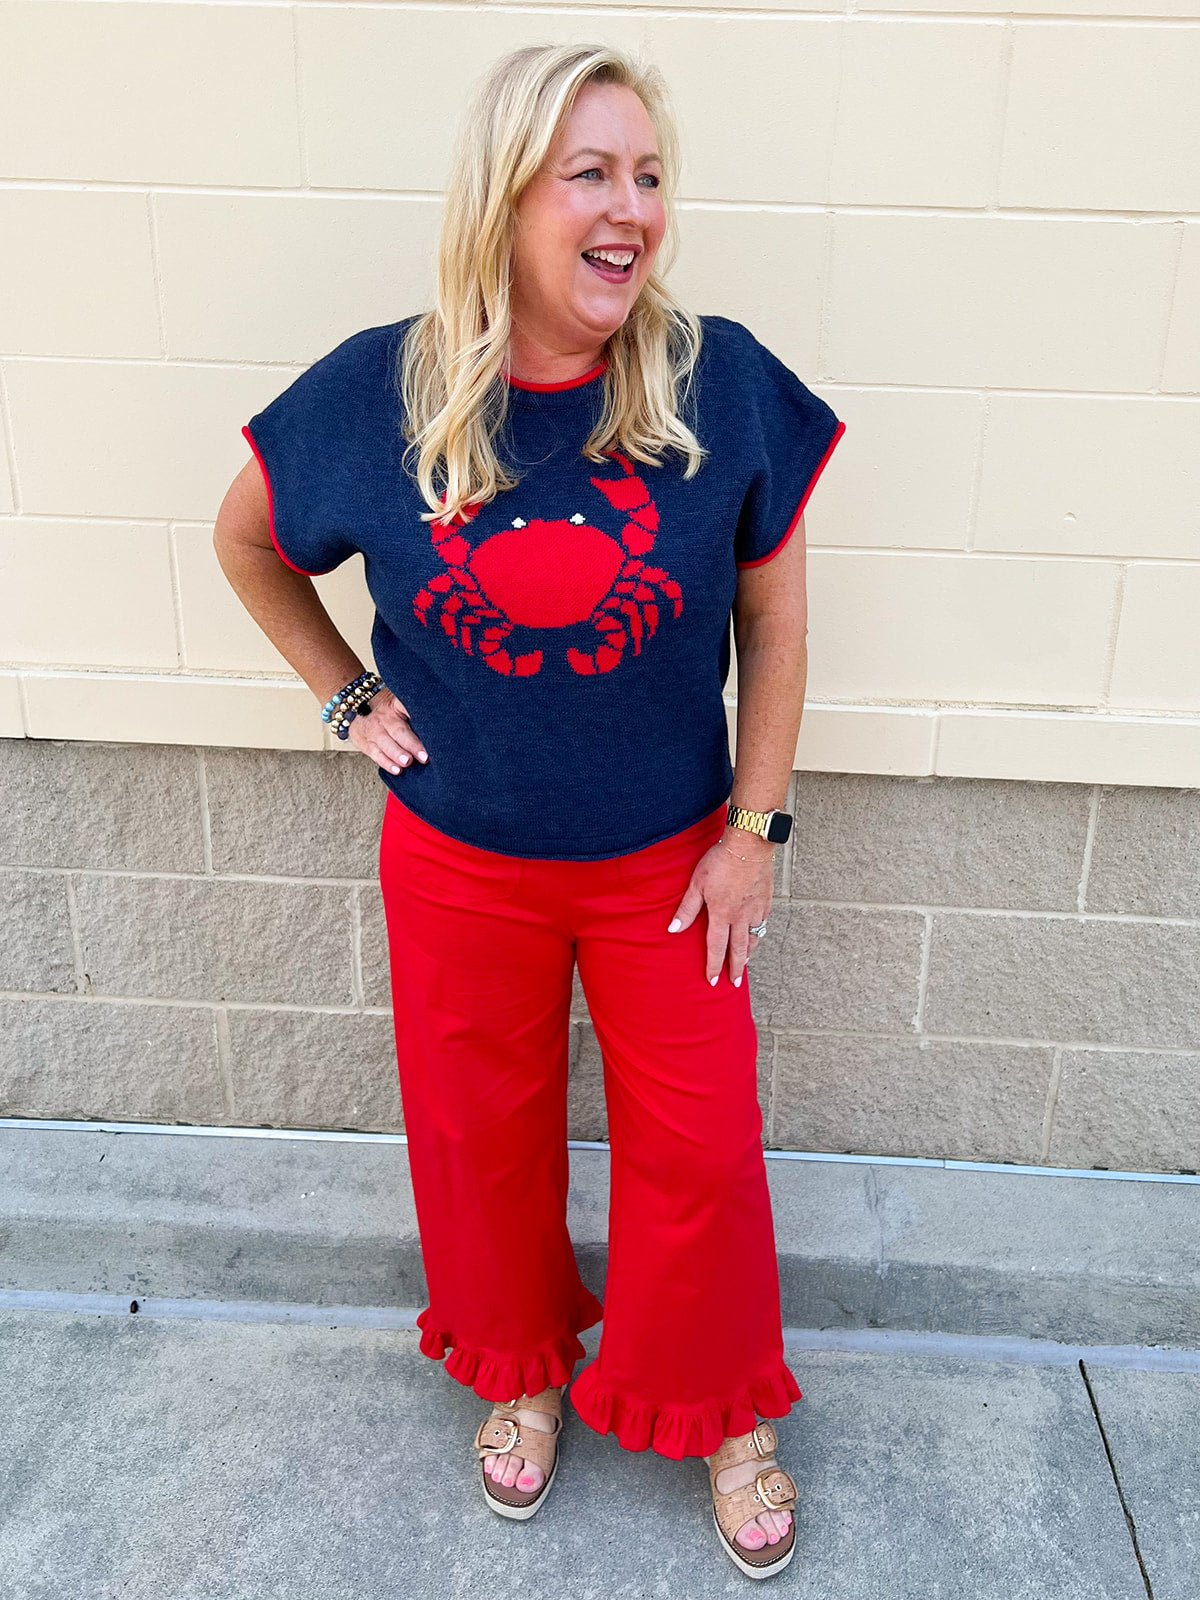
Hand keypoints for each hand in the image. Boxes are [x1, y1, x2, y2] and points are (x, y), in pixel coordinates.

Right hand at [346, 686, 428, 774]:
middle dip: (411, 744)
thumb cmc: (385, 711)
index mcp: (395, 706)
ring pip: (385, 744)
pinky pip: (376, 754)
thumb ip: (413, 714)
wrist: (354, 709)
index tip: (432, 728)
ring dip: (397, 754)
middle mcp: (384, 718)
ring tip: (407, 763)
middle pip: (398, 731)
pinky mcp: (365, 743)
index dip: (418, 716)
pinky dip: (386, 763)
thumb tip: (438, 728)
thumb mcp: (398, 705)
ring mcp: (374, 731)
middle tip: (424, 756)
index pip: (406, 707)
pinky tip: (397, 770)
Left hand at [666, 831, 773, 986]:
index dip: (713, 965)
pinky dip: (758, 934)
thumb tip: (673, 929)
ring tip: (745, 963)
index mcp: (722, 914)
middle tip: (734, 983)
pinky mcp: (766, 901)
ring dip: (748, 953)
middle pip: (739, 949)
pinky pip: (763, 924)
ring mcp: (756, 909)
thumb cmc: (720, 861)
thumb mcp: (697, 884)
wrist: (749, 845)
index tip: (712, 980)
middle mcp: (741, 917)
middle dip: (735, 968)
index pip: (716, 947)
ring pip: (753, 938)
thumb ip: (686, 909)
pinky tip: (756, 935)